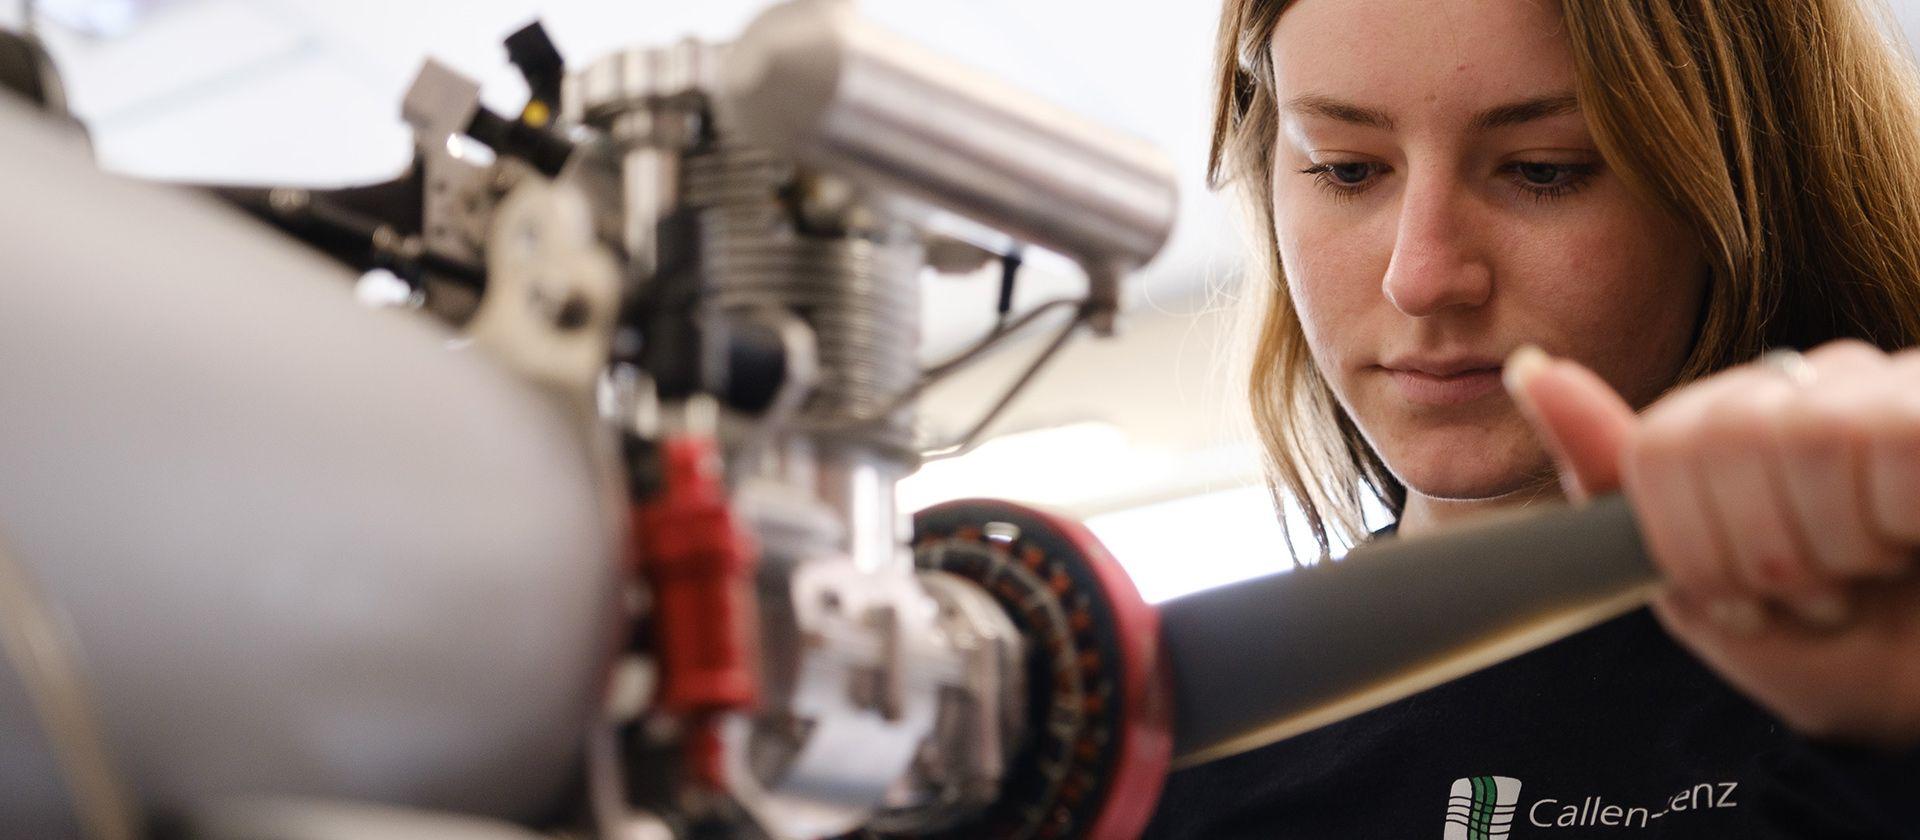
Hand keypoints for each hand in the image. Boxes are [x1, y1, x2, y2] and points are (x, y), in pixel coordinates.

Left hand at [1505, 340, 1919, 748]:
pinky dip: (1891, 519)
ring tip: (1874, 569)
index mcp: (1747, 421)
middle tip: (1814, 595)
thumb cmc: (1840, 649)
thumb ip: (1614, 477)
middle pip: (1716, 435)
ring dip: (1833, 543)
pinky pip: (1885, 439)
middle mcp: (1820, 385)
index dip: (1688, 543)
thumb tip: (1529, 368)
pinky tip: (1915, 537)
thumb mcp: (1698, 583)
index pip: (1657, 447)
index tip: (1743, 597)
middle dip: (1756, 551)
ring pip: (1801, 435)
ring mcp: (1892, 386)